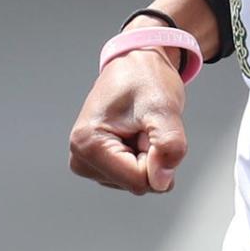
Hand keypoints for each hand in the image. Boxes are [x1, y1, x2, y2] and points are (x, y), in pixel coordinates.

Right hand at [68, 50, 187, 194]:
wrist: (135, 65)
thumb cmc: (145, 80)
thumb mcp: (164, 108)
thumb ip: (168, 145)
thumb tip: (162, 183)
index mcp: (88, 144)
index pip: (139, 181)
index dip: (158, 160)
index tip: (150, 130)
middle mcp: (81, 158)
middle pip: (137, 185)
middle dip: (152, 158)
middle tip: (146, 127)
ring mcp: (88, 164)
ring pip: (137, 182)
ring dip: (148, 156)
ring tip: (139, 127)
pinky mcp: (98, 165)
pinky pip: (134, 176)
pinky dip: (143, 156)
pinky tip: (134, 134)